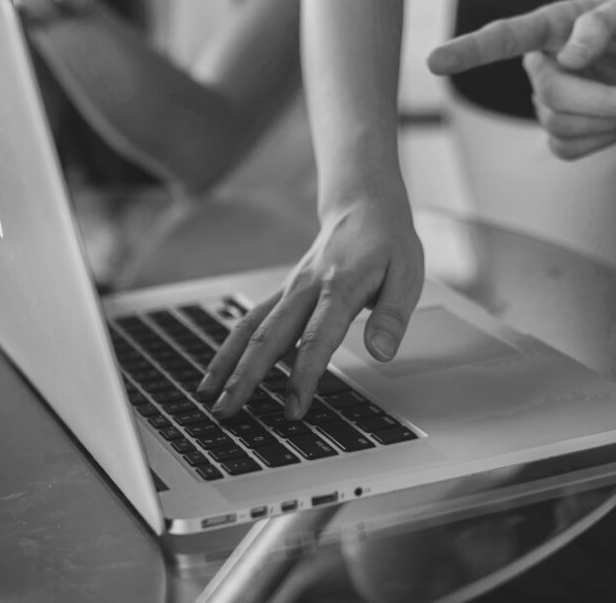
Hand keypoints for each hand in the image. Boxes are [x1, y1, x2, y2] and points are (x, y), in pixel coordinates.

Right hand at [197, 190, 423, 418]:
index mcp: (341, 287)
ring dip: (227, 362)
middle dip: (245, 377)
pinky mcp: (284, 292)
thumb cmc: (388, 242)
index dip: (304, 376)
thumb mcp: (408, 274)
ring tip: (207, 395)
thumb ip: (393, 315)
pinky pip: (252, 319)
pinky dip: (232, 346)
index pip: (317, 338)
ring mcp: (291, 289)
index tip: (294, 408)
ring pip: (251, 327)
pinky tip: (220, 371)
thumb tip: (381, 352)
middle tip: (227, 411)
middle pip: (269, 336)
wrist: (363, 204)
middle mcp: (307, 288)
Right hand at [427, 0, 615, 158]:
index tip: (434, 61)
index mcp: (552, 25)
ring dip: (610, 119)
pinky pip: (569, 148)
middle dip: (603, 102)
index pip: (503, 37)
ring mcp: (547, 102)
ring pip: (561, 124)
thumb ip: (605, 21)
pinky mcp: (559, 135)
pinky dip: (605, 140)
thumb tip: (569, 54)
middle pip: (551, 93)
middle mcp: (542, 63)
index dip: (468, 51)